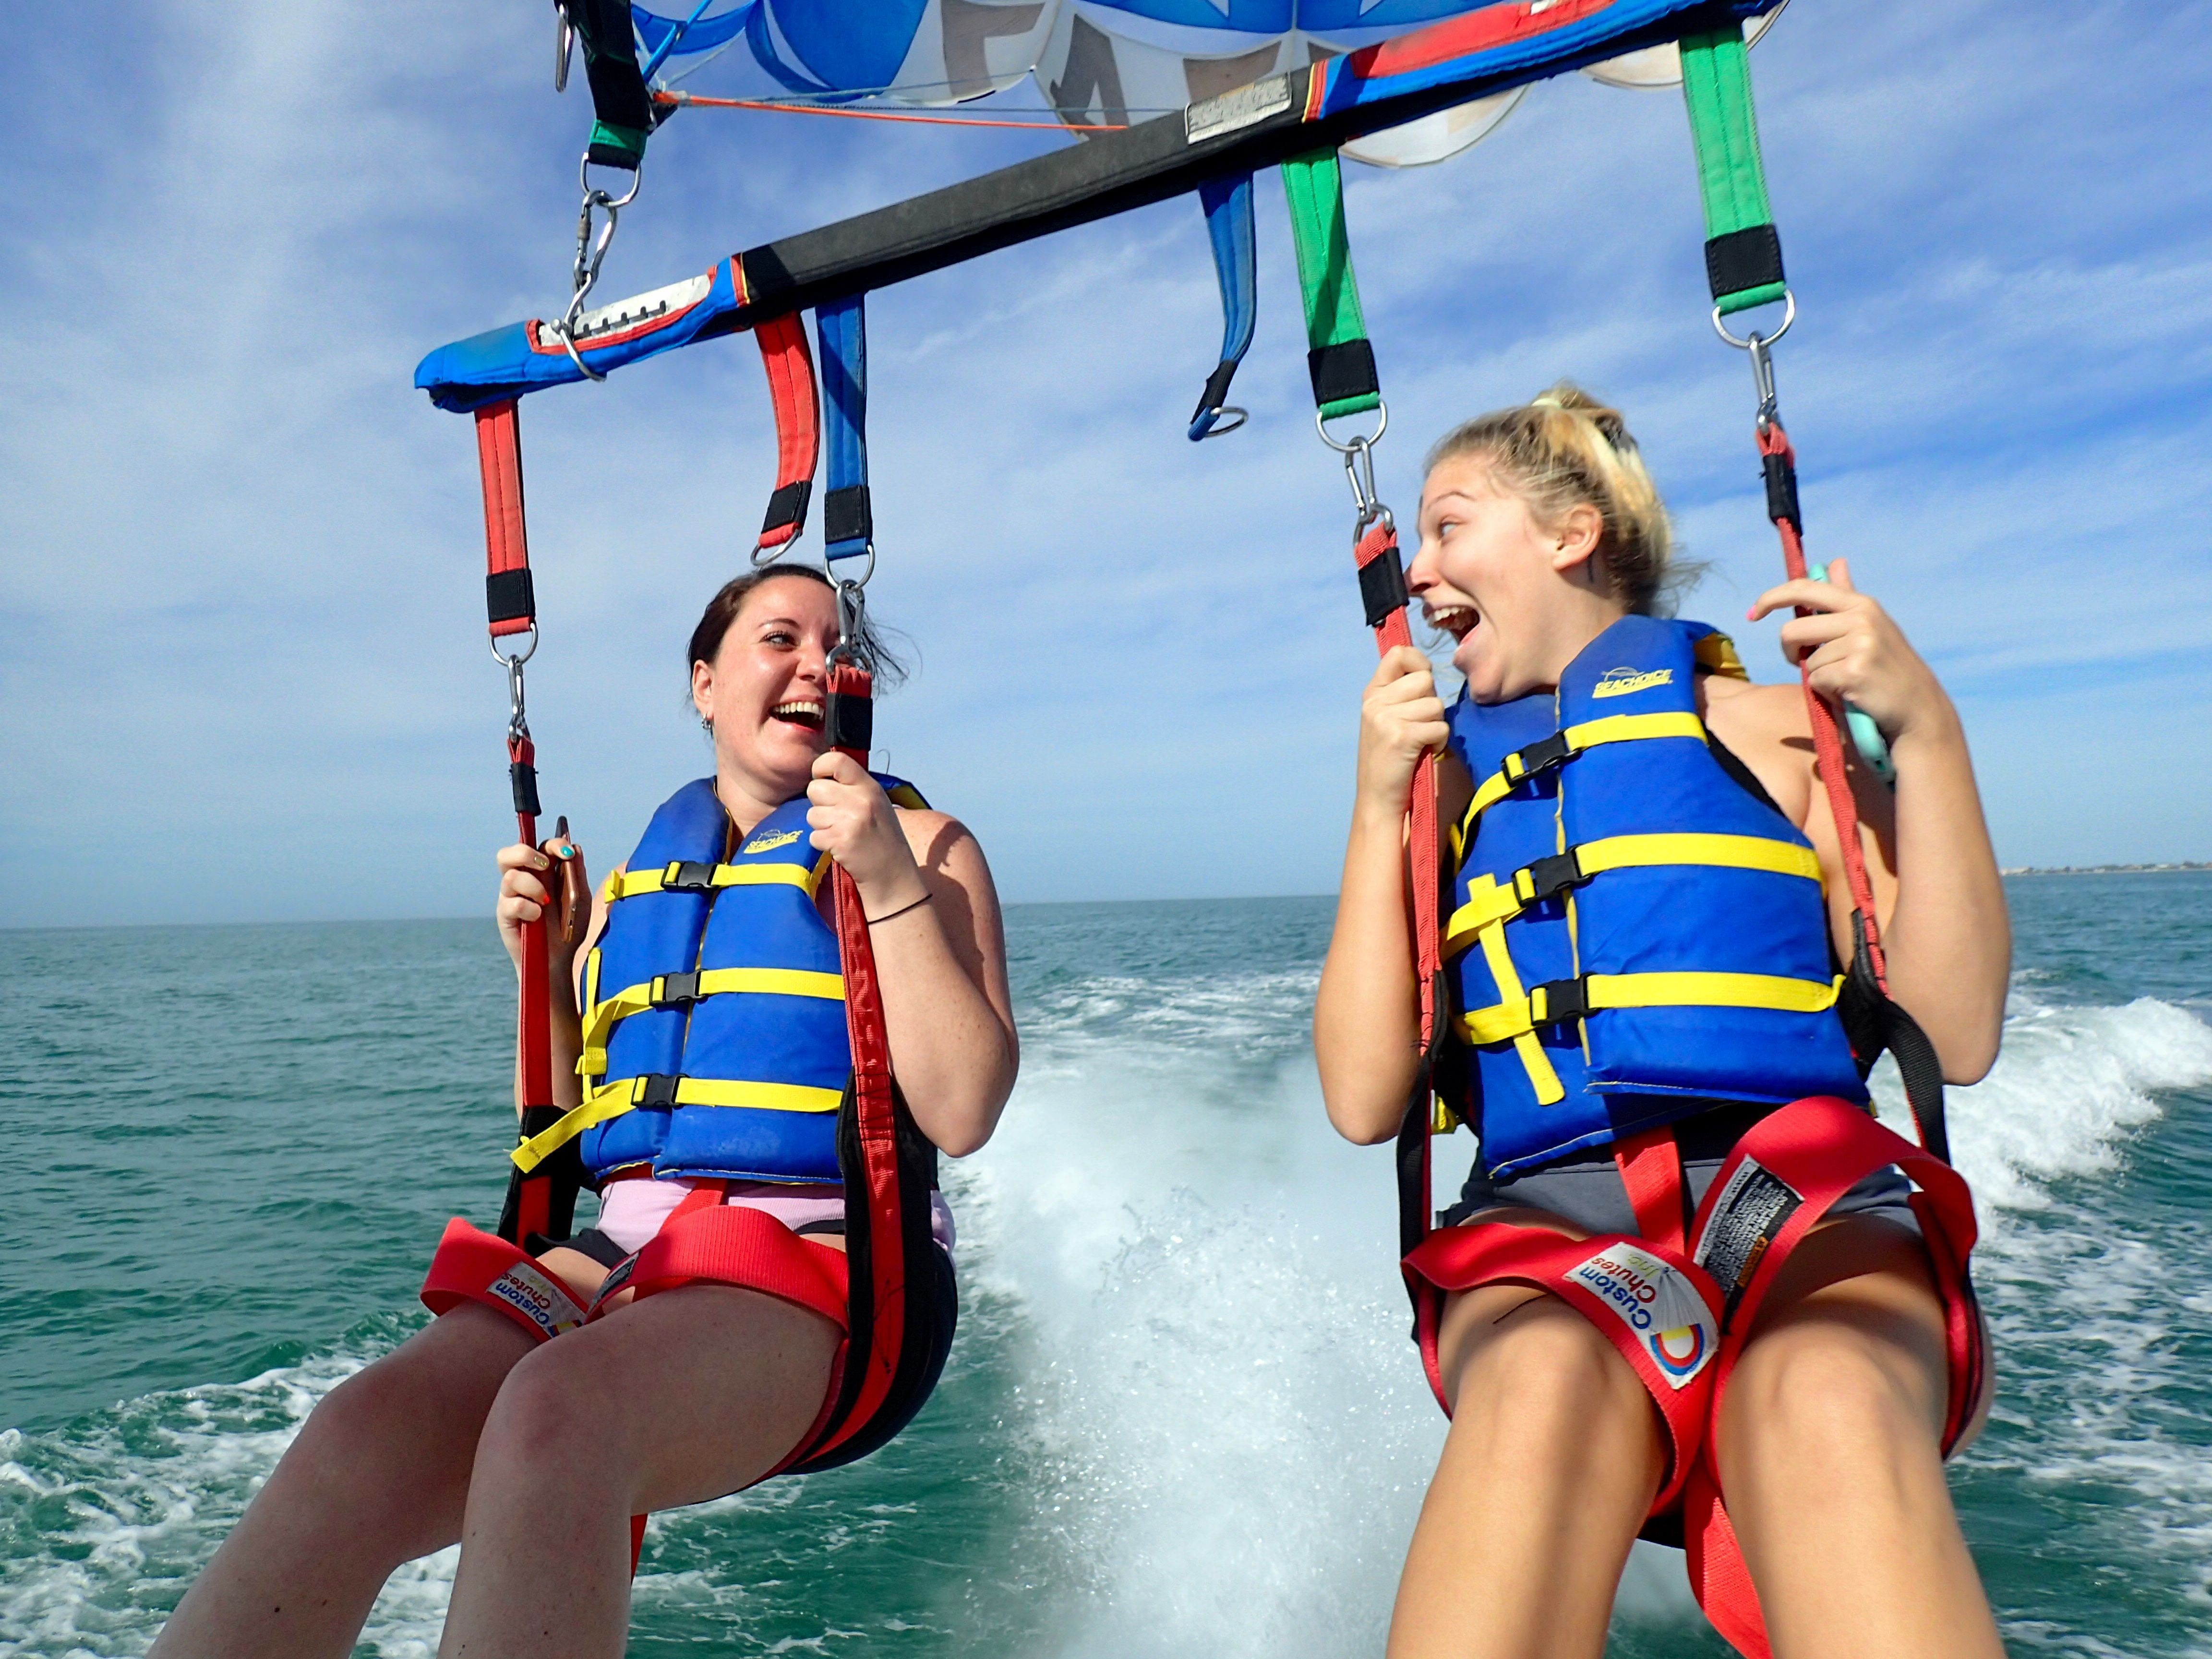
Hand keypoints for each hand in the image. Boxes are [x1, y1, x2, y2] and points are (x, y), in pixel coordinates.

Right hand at [496, 832, 587, 977]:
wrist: (560, 959)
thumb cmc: (569, 928)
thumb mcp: (579, 899)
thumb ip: (576, 873)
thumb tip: (575, 846)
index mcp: (542, 873)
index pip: (539, 847)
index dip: (552, 844)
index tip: (567, 852)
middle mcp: (522, 881)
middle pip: (508, 854)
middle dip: (525, 853)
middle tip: (544, 865)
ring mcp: (511, 898)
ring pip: (510, 876)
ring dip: (532, 885)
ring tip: (546, 901)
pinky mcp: (504, 916)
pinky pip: (511, 904)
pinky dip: (528, 908)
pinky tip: (537, 917)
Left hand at [806, 752, 924, 911]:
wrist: (893, 875)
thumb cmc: (882, 838)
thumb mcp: (876, 803)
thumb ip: (854, 787)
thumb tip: (823, 774)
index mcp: (869, 787)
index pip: (835, 760)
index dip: (820, 768)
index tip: (822, 780)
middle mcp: (860, 800)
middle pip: (815, 789)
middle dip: (819, 803)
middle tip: (836, 817)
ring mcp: (850, 821)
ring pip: (811, 814)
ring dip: (821, 826)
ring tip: (841, 834)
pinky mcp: (840, 841)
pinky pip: (813, 836)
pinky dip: (822, 844)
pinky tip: (840, 847)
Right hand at [1357, 645, 1449, 816]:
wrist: (1377, 799)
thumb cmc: (1388, 760)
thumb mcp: (1385, 719)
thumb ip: (1400, 694)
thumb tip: (1427, 673)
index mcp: (1371, 693)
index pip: (1398, 653)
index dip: (1418, 663)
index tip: (1422, 683)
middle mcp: (1375, 702)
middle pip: (1425, 680)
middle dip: (1430, 703)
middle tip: (1417, 725)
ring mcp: (1386, 718)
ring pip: (1436, 705)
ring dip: (1436, 726)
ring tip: (1419, 742)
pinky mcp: (1401, 736)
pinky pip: (1439, 727)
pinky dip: (1439, 743)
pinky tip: (1424, 753)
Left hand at [1748, 558, 1952, 746]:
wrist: (1917, 707)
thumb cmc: (1886, 667)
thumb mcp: (1870, 625)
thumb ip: (1845, 596)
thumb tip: (1835, 561)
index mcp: (1860, 604)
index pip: (1804, 589)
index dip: (1772, 598)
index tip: (1753, 613)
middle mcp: (1861, 618)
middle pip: (1792, 630)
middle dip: (1789, 651)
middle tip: (1806, 663)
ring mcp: (1859, 644)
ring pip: (1805, 662)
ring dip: (1818, 677)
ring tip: (1846, 681)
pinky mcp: (1854, 671)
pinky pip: (1816, 681)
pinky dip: (1827, 693)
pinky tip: (1851, 693)